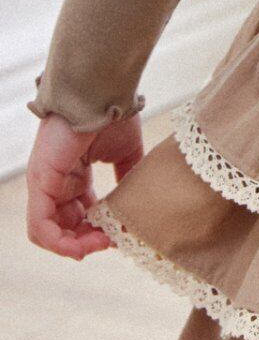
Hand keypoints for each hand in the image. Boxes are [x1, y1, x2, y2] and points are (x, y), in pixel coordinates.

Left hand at [26, 111, 143, 259]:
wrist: (102, 92)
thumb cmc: (112, 115)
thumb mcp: (125, 153)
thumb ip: (128, 177)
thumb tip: (137, 204)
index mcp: (72, 175)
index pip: (79, 213)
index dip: (98, 229)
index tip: (120, 232)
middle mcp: (53, 182)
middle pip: (63, 227)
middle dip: (88, 240)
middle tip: (112, 241)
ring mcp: (43, 183)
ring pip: (49, 232)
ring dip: (76, 245)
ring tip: (102, 243)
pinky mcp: (40, 183)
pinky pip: (40, 227)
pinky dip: (60, 243)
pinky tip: (84, 246)